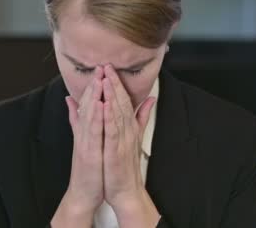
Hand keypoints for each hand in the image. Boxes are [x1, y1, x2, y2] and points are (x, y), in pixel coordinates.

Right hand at [51, 66, 103, 226]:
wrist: (83, 193)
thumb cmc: (89, 168)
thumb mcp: (84, 141)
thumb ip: (78, 120)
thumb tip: (71, 101)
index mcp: (85, 130)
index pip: (88, 103)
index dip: (93, 86)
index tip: (100, 69)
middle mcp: (83, 133)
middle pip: (87, 105)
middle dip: (94, 85)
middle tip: (99, 66)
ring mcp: (84, 142)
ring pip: (89, 115)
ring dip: (94, 97)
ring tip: (99, 80)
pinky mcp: (88, 153)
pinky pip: (93, 132)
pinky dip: (96, 118)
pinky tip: (100, 105)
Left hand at [101, 64, 159, 226]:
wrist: (126, 190)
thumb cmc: (125, 165)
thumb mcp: (133, 137)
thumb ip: (141, 117)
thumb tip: (150, 98)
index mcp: (128, 127)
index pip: (123, 100)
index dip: (117, 82)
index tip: (110, 66)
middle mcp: (127, 130)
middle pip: (121, 102)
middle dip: (114, 83)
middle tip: (107, 65)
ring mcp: (122, 140)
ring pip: (117, 114)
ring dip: (111, 95)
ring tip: (106, 78)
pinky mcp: (115, 151)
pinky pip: (112, 132)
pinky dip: (108, 118)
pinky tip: (104, 106)